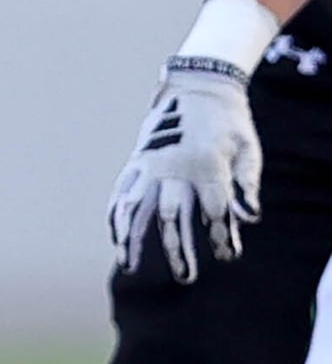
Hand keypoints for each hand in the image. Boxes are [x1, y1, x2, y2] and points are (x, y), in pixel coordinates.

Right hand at [109, 58, 263, 282]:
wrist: (198, 86)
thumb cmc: (230, 121)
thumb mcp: (248, 149)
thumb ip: (247, 184)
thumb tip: (248, 219)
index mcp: (206, 164)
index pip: (213, 210)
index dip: (221, 235)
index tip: (227, 255)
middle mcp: (173, 167)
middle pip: (173, 216)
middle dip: (179, 249)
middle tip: (186, 278)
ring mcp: (150, 164)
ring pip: (136, 207)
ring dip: (132, 238)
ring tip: (130, 264)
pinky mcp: (136, 162)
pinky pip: (122, 192)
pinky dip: (116, 216)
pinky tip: (116, 237)